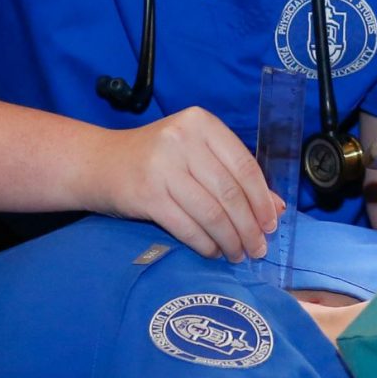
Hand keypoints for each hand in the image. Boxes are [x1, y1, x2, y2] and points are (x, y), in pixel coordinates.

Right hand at [75, 107, 283, 261]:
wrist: (99, 163)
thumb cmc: (157, 159)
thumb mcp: (197, 155)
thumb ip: (235, 175)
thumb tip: (277, 208)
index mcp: (202, 123)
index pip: (245, 166)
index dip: (263, 200)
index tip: (272, 224)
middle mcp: (183, 139)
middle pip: (230, 193)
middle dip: (249, 227)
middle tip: (258, 248)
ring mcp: (162, 166)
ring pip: (211, 213)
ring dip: (230, 240)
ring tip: (238, 254)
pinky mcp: (146, 194)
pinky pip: (187, 226)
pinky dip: (205, 244)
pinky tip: (213, 251)